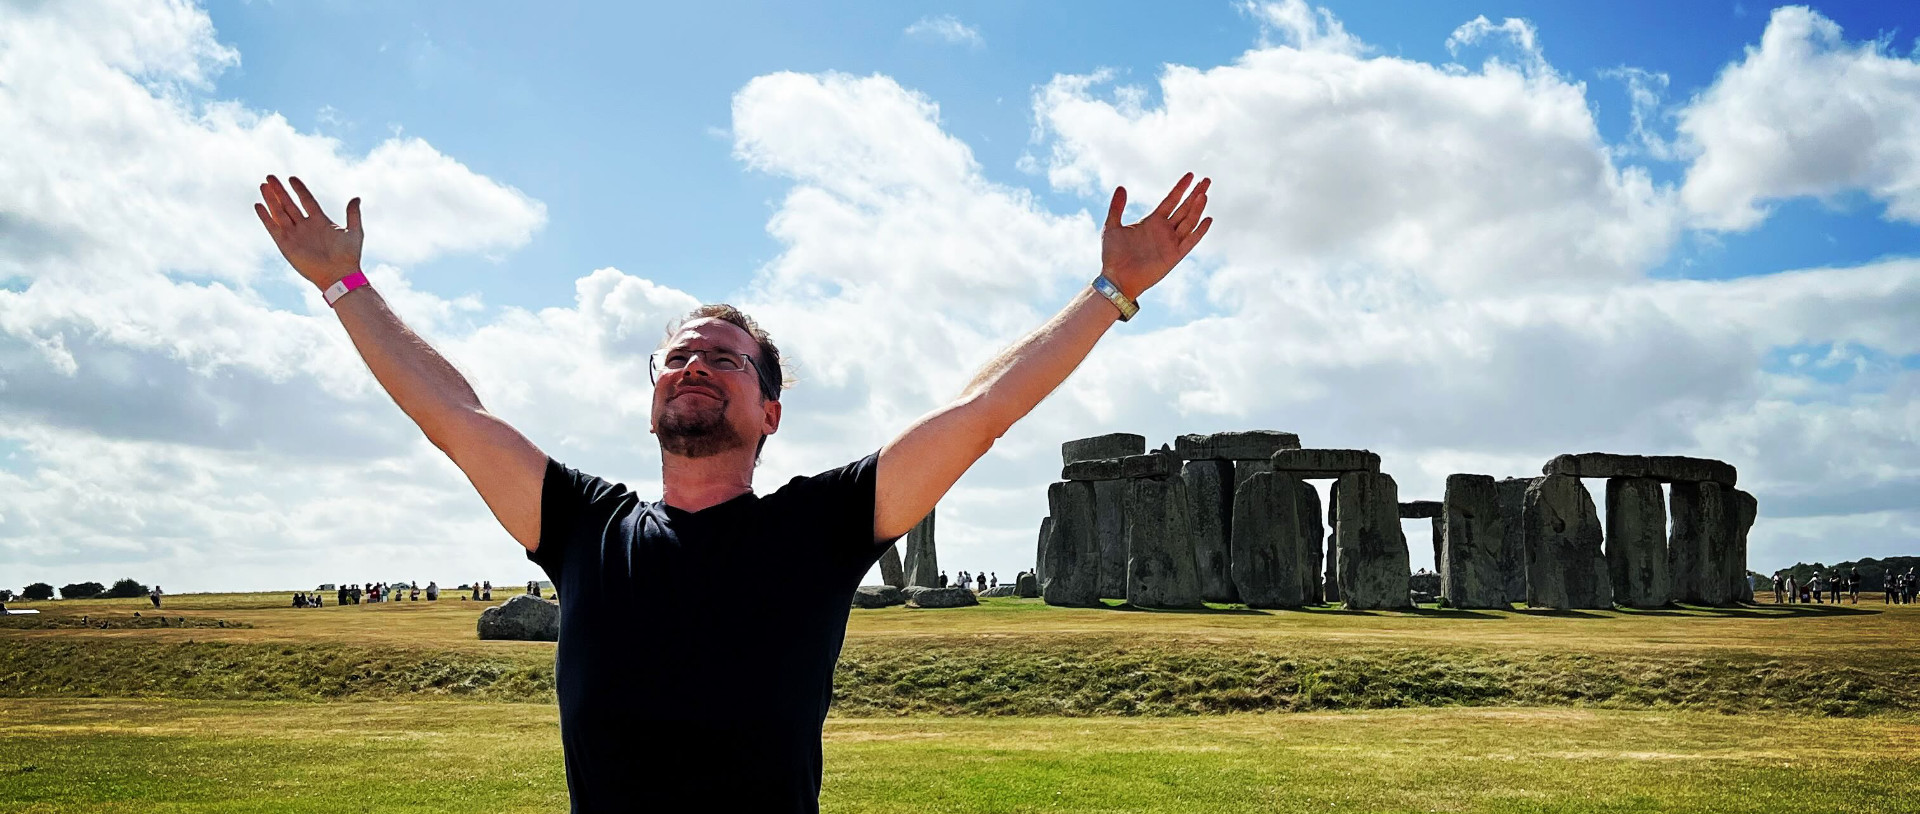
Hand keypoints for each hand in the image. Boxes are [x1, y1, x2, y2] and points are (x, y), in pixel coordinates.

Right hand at [254, 175, 363, 288]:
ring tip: (263, 185)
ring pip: (279, 213)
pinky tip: (259, 205)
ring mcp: (295, 235)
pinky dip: (265, 217)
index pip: (307, 201)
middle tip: (270, 177)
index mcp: (320, 222)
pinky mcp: (286, 245)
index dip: (299, 189)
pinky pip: (273, 228)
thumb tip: (356, 198)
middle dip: (279, 191)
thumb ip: (353, 214)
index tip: (292, 178)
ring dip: (271, 200)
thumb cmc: (349, 256)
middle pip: (289, 204)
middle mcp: (305, 227)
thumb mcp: (354, 232)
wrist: (339, 275)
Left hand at [1100, 172, 1211, 299]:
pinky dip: (1199, 231)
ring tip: (1204, 194)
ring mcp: (1170, 243)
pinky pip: (1190, 242)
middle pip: (1184, 208)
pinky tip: (1207, 219)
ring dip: (1197, 208)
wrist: (1116, 279)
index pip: (1171, 200)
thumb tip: (1122, 187)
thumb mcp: (1112, 227)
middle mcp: (1164, 230)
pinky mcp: (1173, 256)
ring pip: (1188, 222)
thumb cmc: (1112, 256)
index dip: (1181, 188)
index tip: (1190, 175)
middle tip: (1206, 179)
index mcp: (1152, 222)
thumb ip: (1117, 207)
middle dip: (1195, 194)